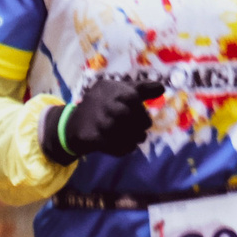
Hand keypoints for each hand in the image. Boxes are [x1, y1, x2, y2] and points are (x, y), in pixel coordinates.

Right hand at [47, 74, 166, 159]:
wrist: (75, 125)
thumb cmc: (103, 105)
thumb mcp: (120, 92)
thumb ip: (141, 89)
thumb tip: (162, 88)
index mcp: (109, 89)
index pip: (133, 97)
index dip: (141, 110)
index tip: (143, 117)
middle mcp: (101, 103)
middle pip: (126, 115)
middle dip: (139, 124)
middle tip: (142, 129)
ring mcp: (96, 120)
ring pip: (122, 132)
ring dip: (135, 137)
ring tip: (137, 138)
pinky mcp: (92, 137)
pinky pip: (114, 146)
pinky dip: (124, 148)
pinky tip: (126, 146)